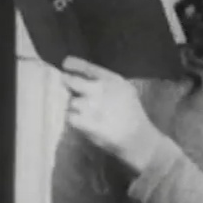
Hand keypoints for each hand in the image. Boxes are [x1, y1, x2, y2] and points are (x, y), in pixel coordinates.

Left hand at [61, 57, 162, 172]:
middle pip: (72, 81)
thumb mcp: (125, 90)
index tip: (65, 64)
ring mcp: (90, 106)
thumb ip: (106, 82)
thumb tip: (85, 77)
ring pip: (71, 102)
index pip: (87, 67)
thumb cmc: (132, 114)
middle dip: (67, 83)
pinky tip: (81, 123)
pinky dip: (73, 120)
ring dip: (73, 106)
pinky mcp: (85, 122)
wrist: (137, 138)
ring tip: (82, 113)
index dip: (74, 64)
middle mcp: (99, 90)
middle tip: (66, 87)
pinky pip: (70, 117)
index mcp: (111, 80)